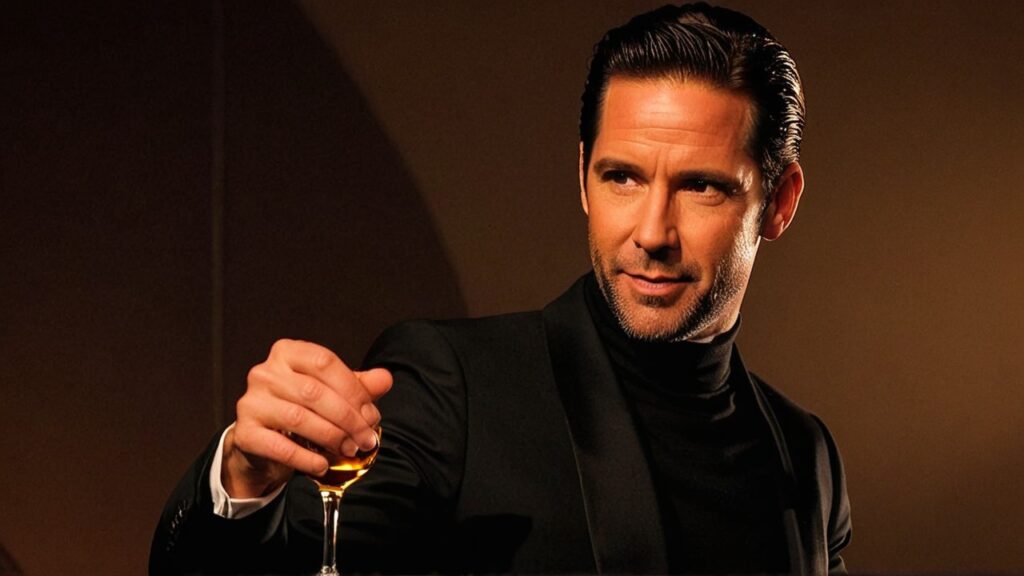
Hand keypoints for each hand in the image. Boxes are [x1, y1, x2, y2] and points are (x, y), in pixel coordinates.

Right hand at [222, 339, 391, 497]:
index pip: (324, 362)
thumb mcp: (331, 392)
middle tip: (366, 439)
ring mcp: (251, 402)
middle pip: (314, 392)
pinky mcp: (244, 432)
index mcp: (288, 353)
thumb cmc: (300, 409)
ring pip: (299, 419)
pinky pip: (280, 447)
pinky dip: (307, 459)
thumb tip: (385, 378)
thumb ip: (358, 385)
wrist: (263, 441)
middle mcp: (265, 373)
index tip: (371, 413)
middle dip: (348, 419)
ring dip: (332, 437)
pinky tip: (322, 465)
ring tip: (349, 450)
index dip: (353, 389)